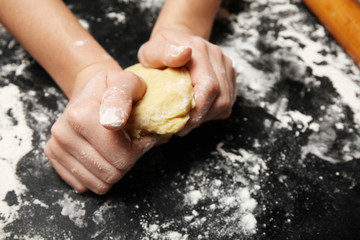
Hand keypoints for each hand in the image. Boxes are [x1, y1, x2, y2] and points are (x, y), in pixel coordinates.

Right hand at [45, 66, 158, 193]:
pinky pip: (84, 185)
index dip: (138, 150)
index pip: (120, 158)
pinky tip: (101, 154)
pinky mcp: (54, 156)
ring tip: (116, 147)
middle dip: (127, 161)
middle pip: (111, 174)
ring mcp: (56, 146)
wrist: (89, 89)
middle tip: (130, 142)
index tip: (141, 135)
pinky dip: (98, 175)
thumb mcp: (128, 83)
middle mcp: (63, 133)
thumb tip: (112, 122)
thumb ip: (122, 99)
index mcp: (81, 115)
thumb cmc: (114, 88)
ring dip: (113, 170)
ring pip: (98, 184)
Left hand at [138, 29, 236, 135]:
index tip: (181, 124)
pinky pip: (227, 102)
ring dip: (207, 116)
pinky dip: (212, 112)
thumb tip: (184, 54)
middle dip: (201, 117)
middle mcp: (217, 56)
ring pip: (225, 102)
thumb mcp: (151, 51)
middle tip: (183, 127)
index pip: (209, 87)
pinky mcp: (229, 75)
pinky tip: (197, 112)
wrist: (174, 42)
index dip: (198, 111)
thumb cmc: (159, 51)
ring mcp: (226, 65)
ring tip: (189, 120)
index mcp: (199, 50)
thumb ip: (163, 52)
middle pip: (220, 98)